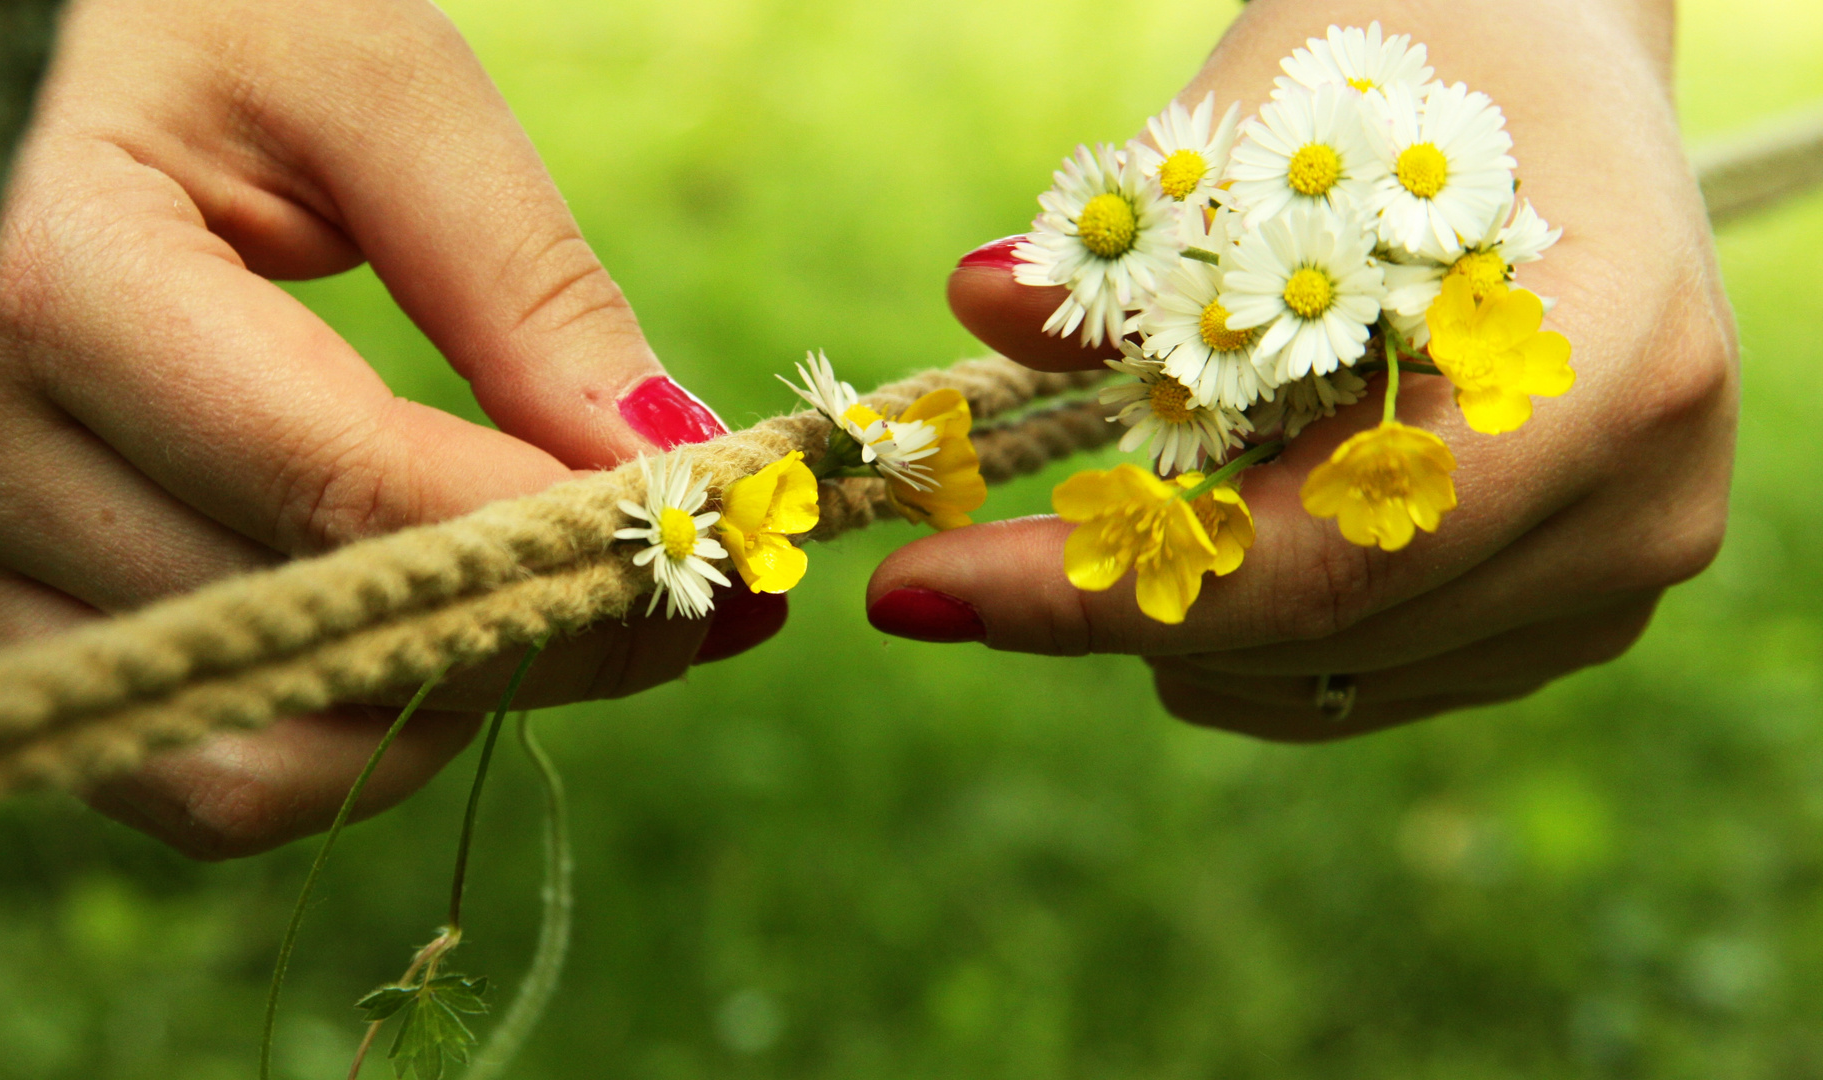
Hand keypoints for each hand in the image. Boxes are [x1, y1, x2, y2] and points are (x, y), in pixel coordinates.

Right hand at [0, 0, 783, 858]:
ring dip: (445, 709)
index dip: (558, 543)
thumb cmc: (166, 17)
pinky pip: (177, 771)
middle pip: (313, 633)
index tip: (726, 550)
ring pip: (247, 752)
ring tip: (560, 611)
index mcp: (46, 277)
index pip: (346, 486)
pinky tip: (427, 637)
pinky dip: (333, 741)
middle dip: (545, 634)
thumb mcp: (354, 79)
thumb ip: (517, 276)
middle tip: (699, 593)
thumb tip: (670, 468)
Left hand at [865, 0, 1733, 739]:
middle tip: (948, 556)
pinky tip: (1194, 535)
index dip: (1106, 587)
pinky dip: (1241, 636)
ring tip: (1101, 501)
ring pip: (1324, 679)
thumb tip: (980, 306)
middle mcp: (1642, 507)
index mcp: (1604, 374)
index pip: (1325, 554)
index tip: (917, 590)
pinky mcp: (1572, 610)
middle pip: (1318, 634)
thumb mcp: (1266, 119)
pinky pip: (1360, 681)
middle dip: (1109, 593)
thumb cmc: (1418, 71)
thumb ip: (1138, 239)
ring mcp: (1618, 576)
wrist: (1555, 80)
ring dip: (1174, 614)